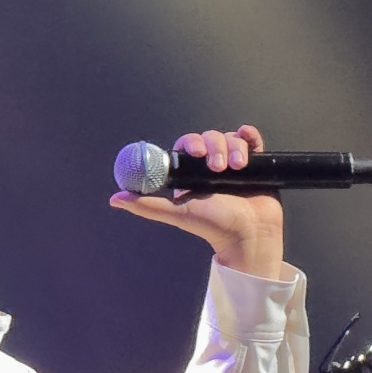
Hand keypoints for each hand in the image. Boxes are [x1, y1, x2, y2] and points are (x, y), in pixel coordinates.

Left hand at [109, 125, 287, 279]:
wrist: (250, 236)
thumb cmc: (214, 228)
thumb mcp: (179, 213)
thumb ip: (148, 206)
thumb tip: (116, 199)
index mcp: (192, 175)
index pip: (188, 146)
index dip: (191, 144)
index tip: (196, 151)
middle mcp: (212, 167)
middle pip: (211, 139)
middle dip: (215, 147)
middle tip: (218, 167)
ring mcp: (234, 165)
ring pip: (231, 139)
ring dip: (234, 147)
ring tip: (237, 168)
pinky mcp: (255, 165)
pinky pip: (251, 141)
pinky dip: (250, 136)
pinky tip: (249, 140)